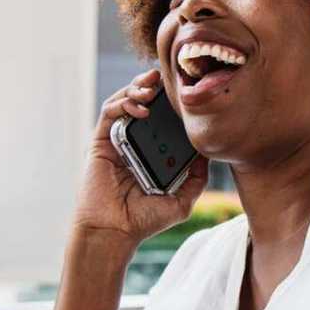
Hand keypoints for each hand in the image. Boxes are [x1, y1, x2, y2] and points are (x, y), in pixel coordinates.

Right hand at [70, 68, 209, 247]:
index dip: (172, 101)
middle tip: (167, 77)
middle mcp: (134, 142)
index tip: (187, 89)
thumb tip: (208, 155)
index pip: (163, 118)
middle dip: (154, 85)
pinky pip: (110, 113)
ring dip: (138, 88)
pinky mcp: (100, 142)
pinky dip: (123, 102)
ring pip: (124, 101)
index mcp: (152, 152)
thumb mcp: (181, 201)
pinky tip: (140, 106)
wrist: (115, 232)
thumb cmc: (143, 221)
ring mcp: (117, 140)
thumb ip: (196, 180)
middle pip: (143, 102)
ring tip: (152, 88)